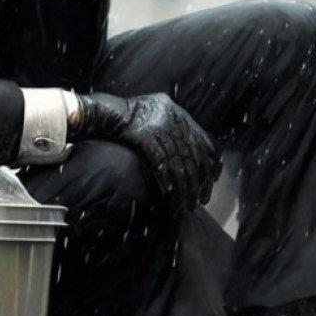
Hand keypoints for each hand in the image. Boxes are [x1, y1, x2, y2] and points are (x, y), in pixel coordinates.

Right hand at [70, 93, 221, 209]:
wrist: (104, 111)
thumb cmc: (126, 116)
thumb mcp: (154, 112)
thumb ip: (171, 125)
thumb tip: (187, 149)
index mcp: (176, 111)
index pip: (204, 141)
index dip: (211, 164)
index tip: (211, 181)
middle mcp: (171, 117)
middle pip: (193, 156)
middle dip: (198, 182)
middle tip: (199, 200)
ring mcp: (158, 125)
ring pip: (179, 163)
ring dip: (184, 187)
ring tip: (186, 204)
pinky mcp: (145, 135)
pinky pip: (161, 163)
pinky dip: (167, 180)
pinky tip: (171, 194)